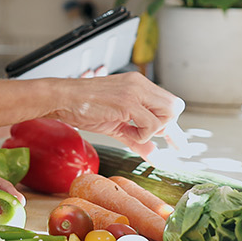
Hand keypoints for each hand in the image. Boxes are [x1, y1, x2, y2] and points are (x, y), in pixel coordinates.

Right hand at [47, 72, 182, 155]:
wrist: (62, 99)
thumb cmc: (84, 108)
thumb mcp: (116, 124)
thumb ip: (137, 138)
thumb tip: (154, 155)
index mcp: (138, 85)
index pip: (168, 104)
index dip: (174, 127)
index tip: (179, 145)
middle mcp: (140, 85)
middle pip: (175, 107)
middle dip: (165, 127)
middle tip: (144, 135)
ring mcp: (135, 91)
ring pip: (167, 114)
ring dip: (152, 131)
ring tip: (130, 132)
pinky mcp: (127, 101)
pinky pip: (150, 124)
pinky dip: (141, 135)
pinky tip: (125, 131)